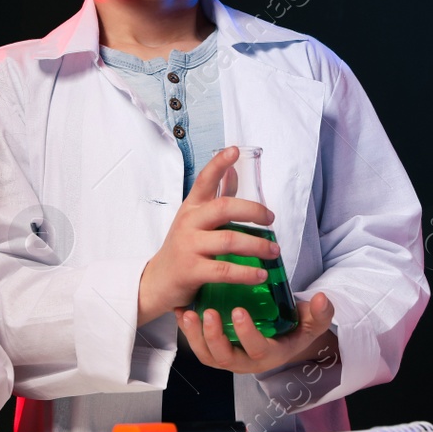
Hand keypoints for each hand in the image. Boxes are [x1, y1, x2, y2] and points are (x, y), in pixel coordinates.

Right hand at [136, 146, 279, 325]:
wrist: (158, 281)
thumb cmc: (183, 246)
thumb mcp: (196, 218)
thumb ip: (217, 196)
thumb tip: (235, 170)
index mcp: (192, 207)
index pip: (204, 180)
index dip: (218, 163)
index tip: (233, 150)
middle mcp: (189, 222)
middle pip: (224, 208)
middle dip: (253, 211)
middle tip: (271, 219)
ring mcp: (189, 246)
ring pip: (229, 240)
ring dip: (257, 246)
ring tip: (273, 251)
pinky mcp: (192, 271)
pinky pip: (225, 270)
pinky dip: (246, 273)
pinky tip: (260, 274)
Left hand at [178, 292, 337, 376]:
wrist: (282, 335)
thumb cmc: (296, 327)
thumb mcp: (313, 321)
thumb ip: (320, 313)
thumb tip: (323, 299)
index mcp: (270, 355)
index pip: (258, 350)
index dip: (247, 334)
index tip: (239, 312)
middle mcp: (246, 361)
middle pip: (225, 358)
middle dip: (214, 337)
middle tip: (208, 313)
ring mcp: (229, 357)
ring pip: (207, 355)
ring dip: (195, 336)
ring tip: (190, 314)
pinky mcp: (216, 350)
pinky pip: (199, 346)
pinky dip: (188, 332)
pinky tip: (182, 311)